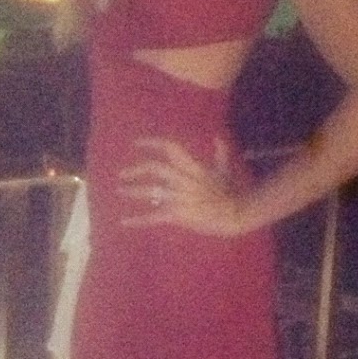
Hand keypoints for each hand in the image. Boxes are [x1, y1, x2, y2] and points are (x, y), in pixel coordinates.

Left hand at [117, 136, 249, 235]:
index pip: (170, 148)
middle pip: (154, 168)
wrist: (237, 214)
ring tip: (120, 191)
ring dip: (132, 191)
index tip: (136, 143)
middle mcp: (183, 179)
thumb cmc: (232, 192)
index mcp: (193, 167)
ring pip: (150, 191)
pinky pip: (154, 217)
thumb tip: (217, 137)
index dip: (152, 143)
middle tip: (122, 174)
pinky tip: (123, 221)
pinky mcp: (178, 215)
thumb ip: (220, 152)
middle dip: (136, 169)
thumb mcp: (226, 170)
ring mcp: (179, 197)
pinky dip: (137, 220)